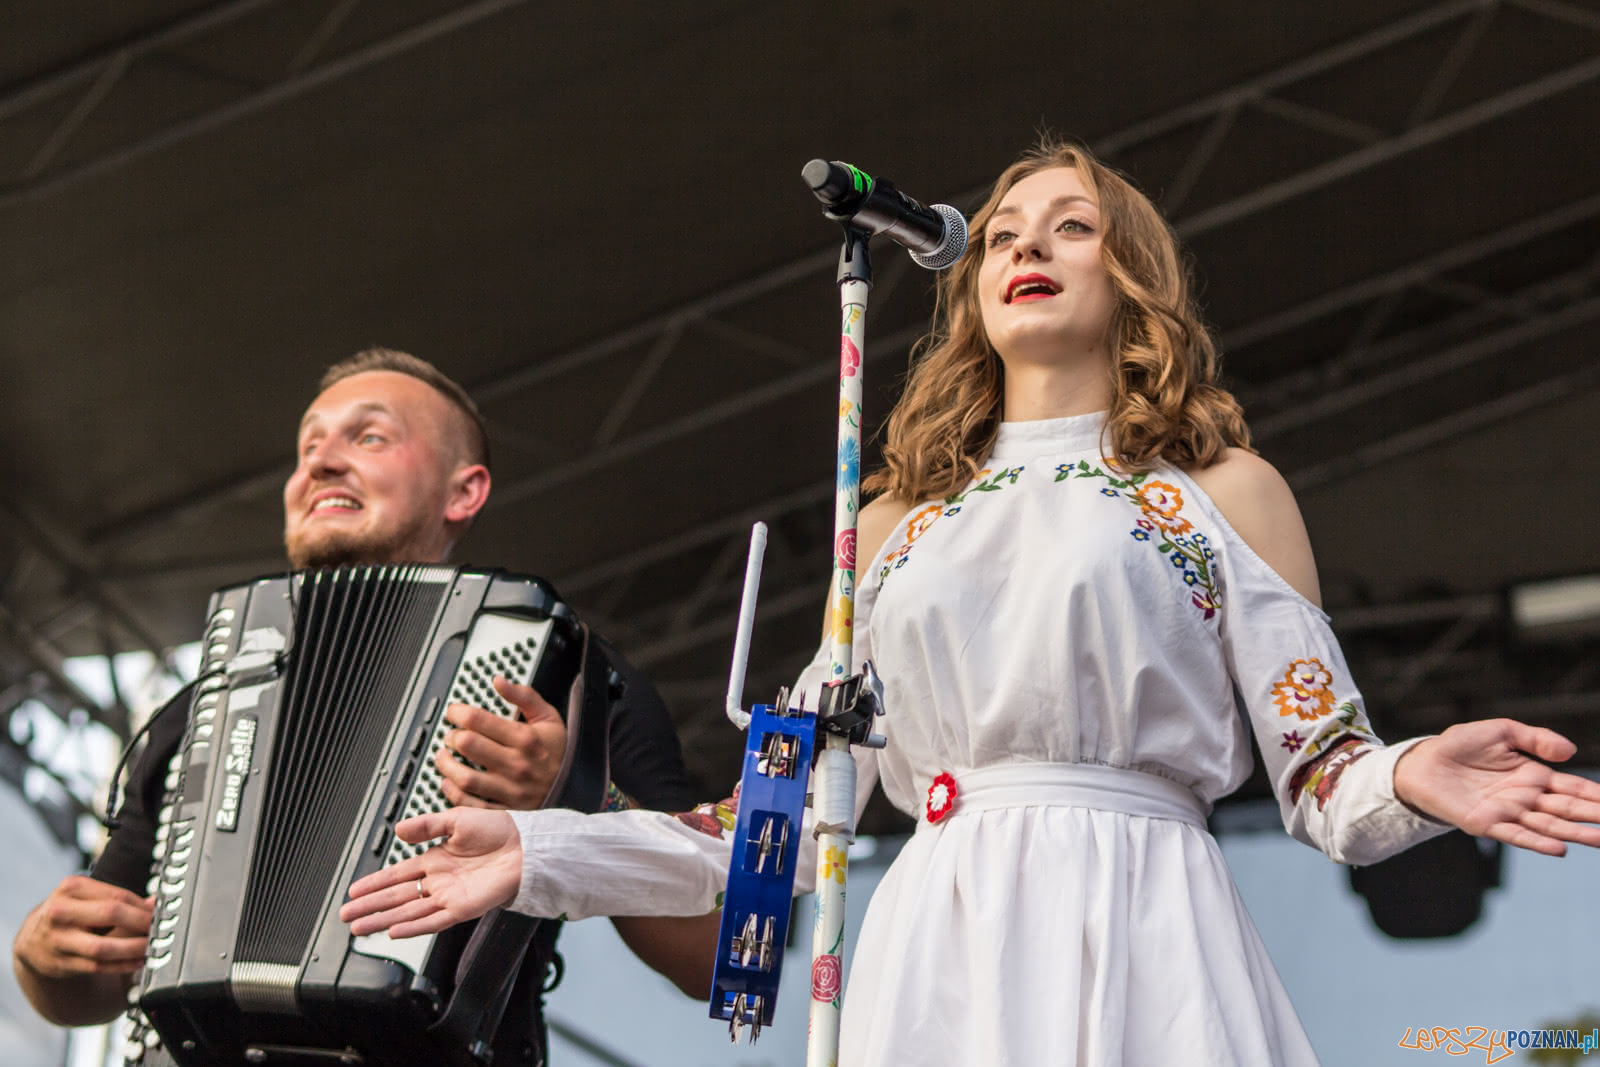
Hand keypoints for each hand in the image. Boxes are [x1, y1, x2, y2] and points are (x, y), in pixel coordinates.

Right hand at [13, 875, 151, 978]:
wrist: (32, 940)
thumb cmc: (68, 914)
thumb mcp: (86, 897)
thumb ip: (118, 899)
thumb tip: (154, 902)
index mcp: (71, 888)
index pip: (117, 896)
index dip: (143, 907)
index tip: (160, 913)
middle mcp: (61, 912)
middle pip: (111, 914)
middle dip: (141, 923)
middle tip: (159, 929)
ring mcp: (58, 939)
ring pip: (103, 947)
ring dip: (133, 948)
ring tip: (151, 948)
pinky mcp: (60, 963)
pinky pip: (97, 966)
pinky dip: (121, 965)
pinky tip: (137, 962)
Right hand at [340, 808, 521, 937]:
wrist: (526, 845)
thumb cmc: (500, 831)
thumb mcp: (457, 819)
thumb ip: (427, 825)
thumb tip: (399, 830)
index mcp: (436, 860)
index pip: (397, 874)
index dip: (374, 883)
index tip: (354, 890)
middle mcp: (439, 881)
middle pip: (396, 897)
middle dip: (370, 907)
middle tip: (346, 915)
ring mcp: (449, 896)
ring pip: (408, 912)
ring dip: (383, 921)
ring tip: (359, 928)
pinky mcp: (463, 908)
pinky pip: (433, 921)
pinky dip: (413, 927)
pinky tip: (393, 931)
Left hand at [435, 677, 565, 808]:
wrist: (576, 787)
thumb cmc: (558, 751)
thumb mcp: (548, 717)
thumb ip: (524, 696)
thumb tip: (499, 681)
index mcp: (525, 738)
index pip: (479, 720)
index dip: (458, 712)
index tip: (455, 712)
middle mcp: (516, 764)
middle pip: (469, 745)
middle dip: (452, 736)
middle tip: (451, 735)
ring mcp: (510, 788)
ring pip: (466, 777)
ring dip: (446, 765)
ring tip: (443, 757)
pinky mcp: (505, 808)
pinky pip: (472, 804)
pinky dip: (454, 793)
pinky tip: (449, 782)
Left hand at [1393, 718, 1599, 855]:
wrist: (1421, 761)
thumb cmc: (1460, 745)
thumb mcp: (1502, 731)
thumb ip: (1536, 739)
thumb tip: (1571, 752)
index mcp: (1534, 776)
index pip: (1575, 788)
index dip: (1598, 796)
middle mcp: (1526, 797)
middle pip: (1569, 809)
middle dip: (1595, 816)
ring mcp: (1508, 812)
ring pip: (1550, 826)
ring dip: (1577, 834)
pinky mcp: (1485, 823)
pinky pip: (1516, 835)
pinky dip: (1538, 843)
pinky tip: (1560, 849)